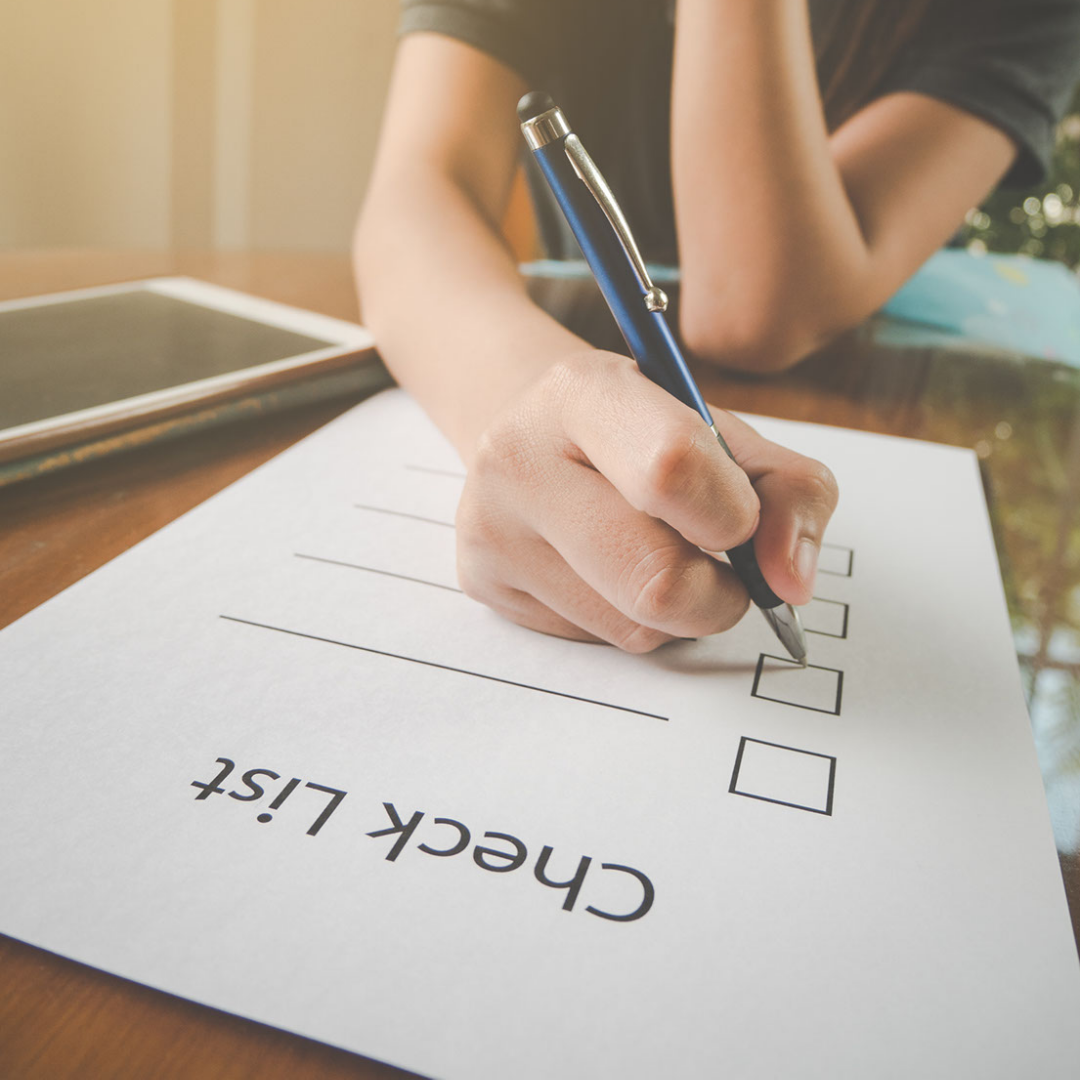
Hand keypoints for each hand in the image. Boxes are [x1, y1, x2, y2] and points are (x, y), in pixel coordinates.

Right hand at [456, 351, 837, 651]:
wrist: (534, 430)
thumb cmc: (642, 433)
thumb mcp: (722, 431)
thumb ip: (788, 492)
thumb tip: (791, 585)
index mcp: (583, 392)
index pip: (672, 469)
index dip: (732, 516)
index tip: (739, 522)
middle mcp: (518, 455)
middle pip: (654, 579)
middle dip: (717, 595)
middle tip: (720, 570)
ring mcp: (489, 524)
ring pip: (631, 628)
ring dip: (673, 615)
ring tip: (655, 557)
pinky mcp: (480, 580)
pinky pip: (594, 641)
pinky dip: (627, 622)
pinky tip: (608, 572)